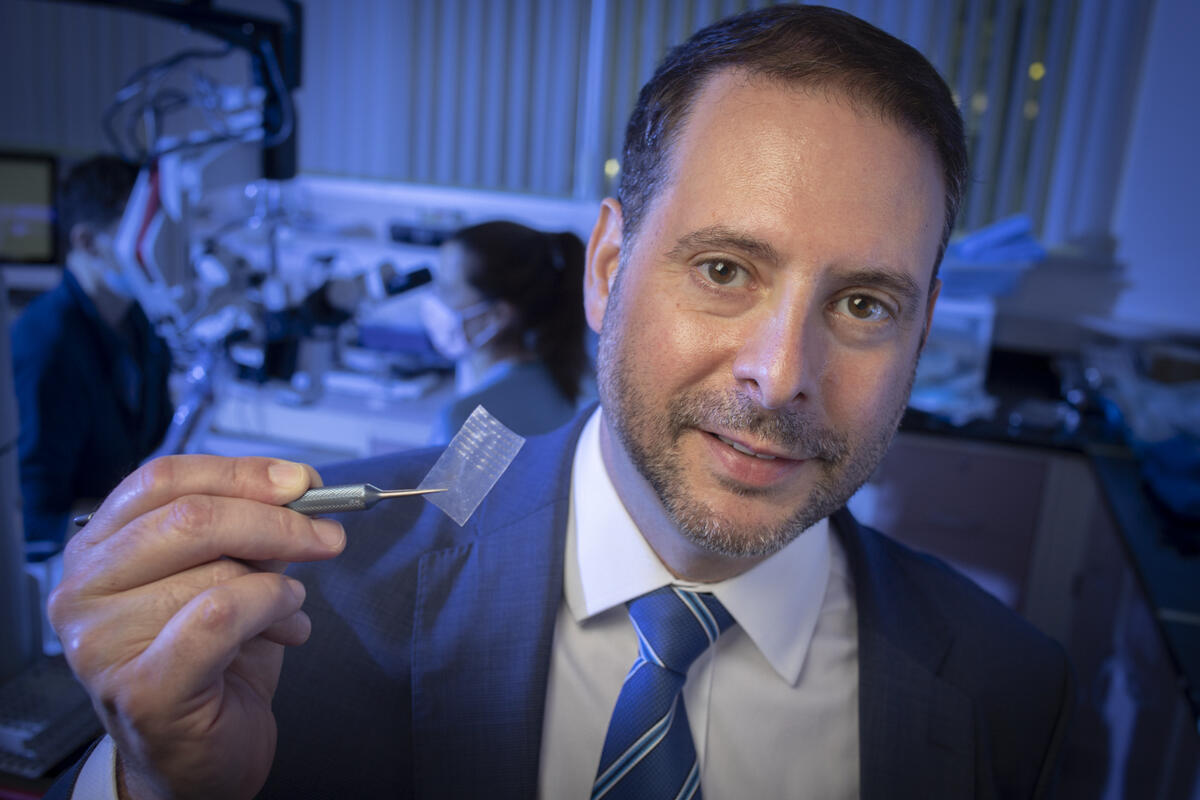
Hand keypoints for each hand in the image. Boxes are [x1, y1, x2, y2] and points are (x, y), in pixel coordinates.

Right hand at [48, 455, 345, 799]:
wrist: (201, 760)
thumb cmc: (212, 665)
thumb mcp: (230, 576)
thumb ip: (249, 529)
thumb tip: (298, 487)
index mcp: (98, 550)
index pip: (163, 480)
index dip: (241, 474)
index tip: (302, 481)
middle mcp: (83, 591)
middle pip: (190, 517)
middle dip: (277, 521)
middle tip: (327, 536)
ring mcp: (102, 643)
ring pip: (213, 569)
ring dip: (277, 583)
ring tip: (289, 608)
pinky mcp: (141, 688)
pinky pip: (222, 615)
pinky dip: (271, 607)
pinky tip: (287, 624)